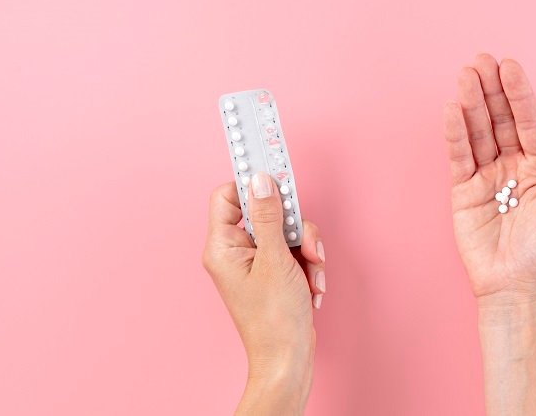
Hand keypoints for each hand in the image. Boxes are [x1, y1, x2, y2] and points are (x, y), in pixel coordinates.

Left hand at [203, 172, 325, 414]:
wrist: (290, 358)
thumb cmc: (275, 318)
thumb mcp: (276, 259)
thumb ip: (268, 216)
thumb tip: (261, 179)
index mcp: (222, 247)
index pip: (227, 197)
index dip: (251, 186)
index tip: (277, 178)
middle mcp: (236, 252)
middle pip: (266, 212)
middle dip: (296, 228)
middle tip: (307, 246)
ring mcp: (256, 262)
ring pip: (287, 231)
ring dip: (308, 250)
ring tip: (312, 274)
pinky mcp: (274, 272)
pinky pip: (295, 250)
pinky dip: (309, 265)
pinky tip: (312, 287)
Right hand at [444, 54, 535, 304]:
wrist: (515, 285)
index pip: (529, 120)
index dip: (520, 94)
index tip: (510, 66)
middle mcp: (513, 163)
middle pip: (500, 118)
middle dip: (491, 89)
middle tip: (480, 60)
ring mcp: (487, 175)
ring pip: (477, 131)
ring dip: (471, 103)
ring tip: (464, 76)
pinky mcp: (464, 189)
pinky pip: (459, 156)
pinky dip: (454, 133)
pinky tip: (451, 109)